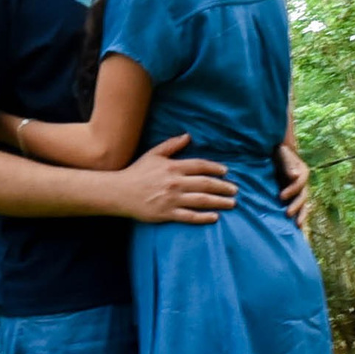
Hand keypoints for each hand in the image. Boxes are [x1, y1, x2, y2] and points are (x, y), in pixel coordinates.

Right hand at [116, 135, 235, 224]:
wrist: (119, 192)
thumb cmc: (136, 172)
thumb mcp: (153, 155)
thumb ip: (171, 145)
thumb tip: (188, 136)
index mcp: (173, 167)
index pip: (200, 166)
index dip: (215, 168)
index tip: (226, 172)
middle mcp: (175, 183)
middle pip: (206, 184)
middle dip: (223, 187)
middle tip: (235, 190)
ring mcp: (172, 199)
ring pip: (201, 200)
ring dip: (219, 201)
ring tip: (232, 203)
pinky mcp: (167, 214)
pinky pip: (190, 216)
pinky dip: (204, 217)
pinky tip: (215, 217)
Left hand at [276, 141, 311, 230]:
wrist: (275, 153)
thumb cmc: (278, 151)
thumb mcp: (282, 153)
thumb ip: (288, 164)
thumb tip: (295, 176)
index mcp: (302, 171)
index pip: (300, 183)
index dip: (292, 190)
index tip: (280, 197)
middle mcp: (303, 182)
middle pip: (303, 196)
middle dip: (297, 206)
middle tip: (287, 214)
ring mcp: (299, 190)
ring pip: (303, 205)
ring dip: (301, 215)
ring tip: (298, 227)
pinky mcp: (293, 196)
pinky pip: (298, 208)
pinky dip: (298, 217)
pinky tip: (296, 229)